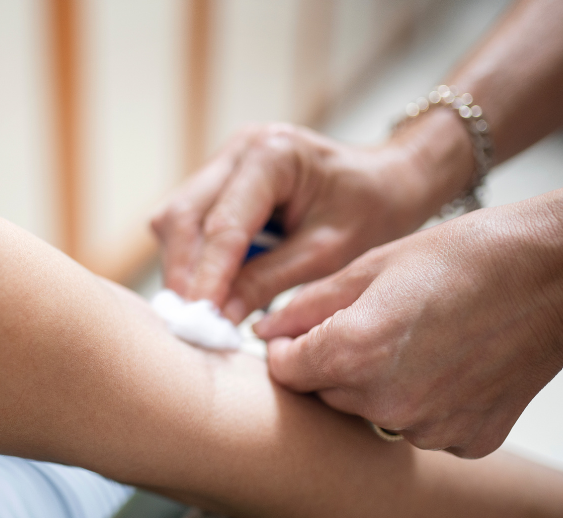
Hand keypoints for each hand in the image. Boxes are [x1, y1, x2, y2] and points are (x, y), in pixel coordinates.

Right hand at [149, 113, 471, 322]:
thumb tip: (220, 317)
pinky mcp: (218, 182)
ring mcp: (223, 162)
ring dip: (182, 269)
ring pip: (175, 220)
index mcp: (274, 154)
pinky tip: (207, 291)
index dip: (207, 277)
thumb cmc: (370, 209)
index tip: (201, 321)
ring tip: (199, 313)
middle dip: (183, 274)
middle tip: (191, 324)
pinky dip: (191, 261)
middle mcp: (239, 149)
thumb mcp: (328, 252)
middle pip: (182, 216)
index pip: (223, 224)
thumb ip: (270, 281)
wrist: (387, 180)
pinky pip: (186, 223)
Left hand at [255, 175, 562, 457]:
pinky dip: (429, 405)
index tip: (308, 331)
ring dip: (380, 389)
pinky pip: (423, 429)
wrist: (560, 275)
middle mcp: (384, 404)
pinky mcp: (466, 443)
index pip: (284, 372)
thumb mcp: (373, 265)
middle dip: (335, 366)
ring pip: (373, 415)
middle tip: (378, 327)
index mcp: (351, 353)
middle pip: (327, 395)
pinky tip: (455, 367)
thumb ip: (308, 306)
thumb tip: (264, 332)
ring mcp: (428, 430)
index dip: (291, 348)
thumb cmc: (465, 256)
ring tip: (423, 343)